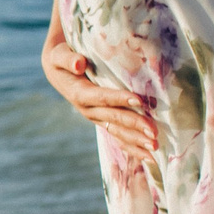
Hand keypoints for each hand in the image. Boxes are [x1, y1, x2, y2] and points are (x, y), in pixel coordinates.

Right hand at [42, 34, 156, 152]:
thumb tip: (78, 64)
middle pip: (114, 118)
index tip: (139, 101)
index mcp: (80, 93)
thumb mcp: (59, 56)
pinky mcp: (103, 121)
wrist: (58, 71)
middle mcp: (88, 109)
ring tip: (154, 148)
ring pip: (118, 131)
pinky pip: (118, 137)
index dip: (120, 99)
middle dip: (134, 125)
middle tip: (153, 132)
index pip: (102, 97)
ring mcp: (96, 118)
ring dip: (136, 141)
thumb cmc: (62, 59)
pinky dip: (133, 147)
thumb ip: (68, 59)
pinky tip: (149, 157)